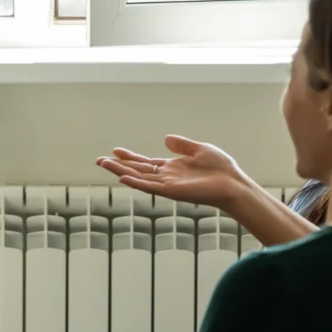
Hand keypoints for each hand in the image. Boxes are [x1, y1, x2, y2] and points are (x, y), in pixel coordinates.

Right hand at [96, 135, 258, 210]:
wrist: (233, 184)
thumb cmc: (222, 169)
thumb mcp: (200, 149)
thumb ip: (182, 145)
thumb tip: (165, 139)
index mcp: (173, 168)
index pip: (146, 163)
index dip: (130, 157)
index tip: (115, 151)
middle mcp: (167, 177)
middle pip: (137, 171)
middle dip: (118, 165)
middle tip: (98, 160)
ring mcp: (168, 185)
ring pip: (139, 178)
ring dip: (120, 172)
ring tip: (104, 164)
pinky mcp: (172, 192)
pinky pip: (150, 187)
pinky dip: (136, 183)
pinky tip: (123, 178)